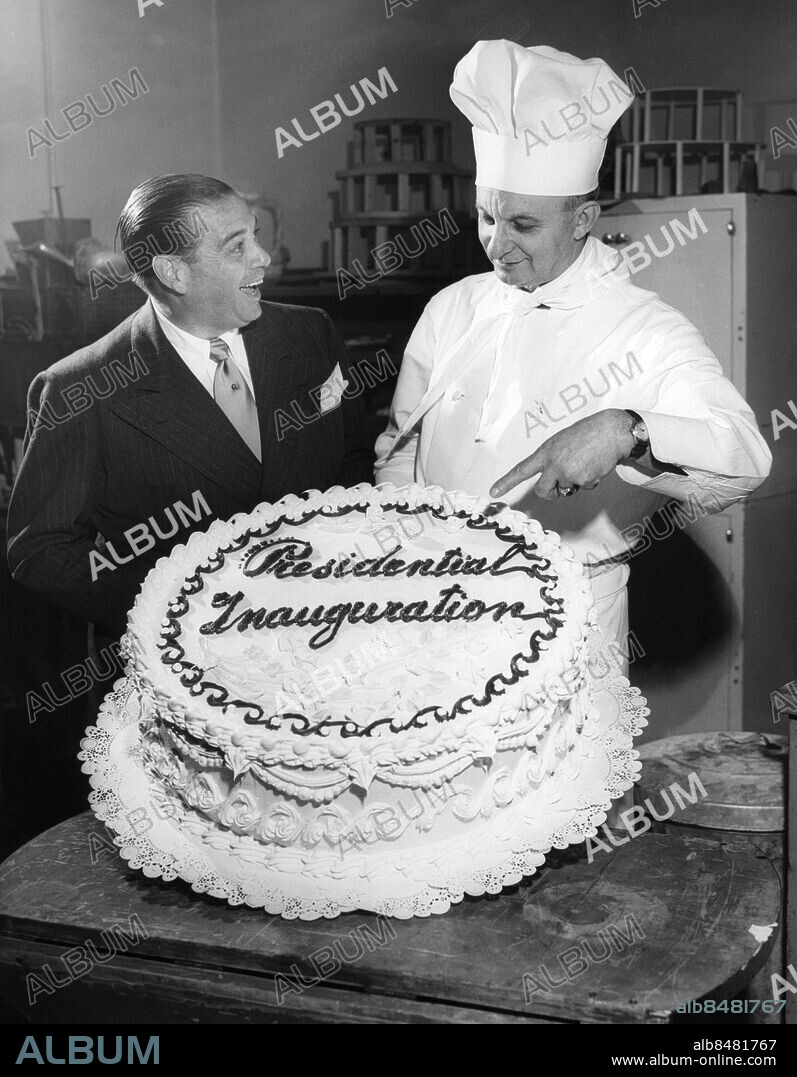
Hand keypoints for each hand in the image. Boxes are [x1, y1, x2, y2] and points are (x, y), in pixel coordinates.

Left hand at [490, 409, 635, 499]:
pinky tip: (595, 465)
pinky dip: (590, 480)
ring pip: (566, 490)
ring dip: (575, 482)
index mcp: (546, 452)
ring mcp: (568, 472)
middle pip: (542, 491)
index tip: (493, 492)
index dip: (506, 482)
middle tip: (562, 484)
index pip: (521, 469)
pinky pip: (583, 488)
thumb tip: (551, 481)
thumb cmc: (587, 434)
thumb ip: (551, 460)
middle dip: (551, 492)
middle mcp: (553, 463)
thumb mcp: (561, 442)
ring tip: (585, 462)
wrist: (611, 431)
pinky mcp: (583, 480)